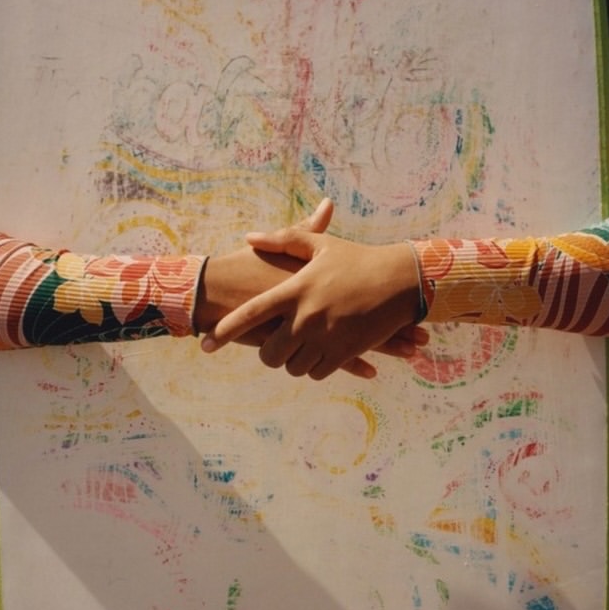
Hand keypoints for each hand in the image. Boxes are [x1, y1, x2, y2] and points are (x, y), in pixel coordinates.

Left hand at [201, 220, 427, 379]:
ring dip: (293, 361)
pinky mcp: (345, 352)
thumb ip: (283, 240)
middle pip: (270, 353)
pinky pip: (317, 373)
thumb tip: (249, 237)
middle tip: (273, 347)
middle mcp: (306, 317)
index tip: (206, 344)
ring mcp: (325, 338)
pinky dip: (315, 367)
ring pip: (293, 367)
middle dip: (269, 353)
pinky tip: (319, 355)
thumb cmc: (359, 260)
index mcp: (295, 290)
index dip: (225, 331)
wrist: (402, 280)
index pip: (250, 315)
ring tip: (299, 349)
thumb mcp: (321, 247)